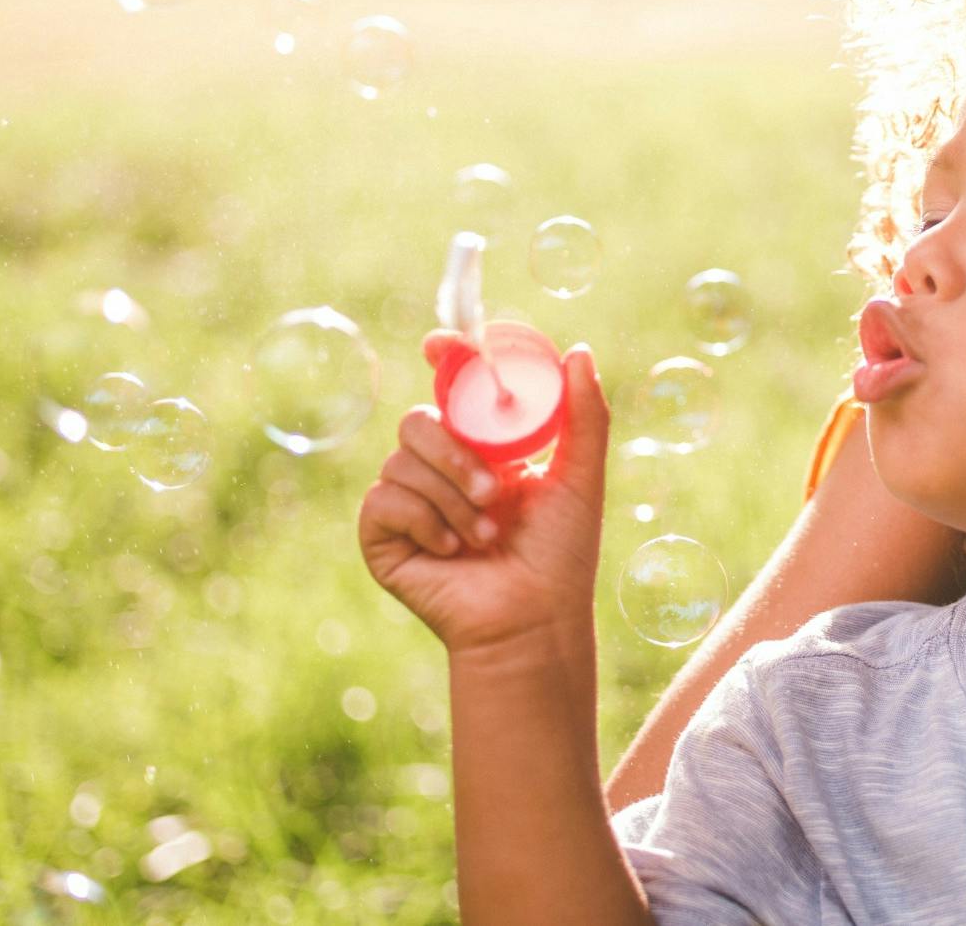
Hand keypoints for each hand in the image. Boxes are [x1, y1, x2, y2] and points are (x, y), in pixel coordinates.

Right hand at [358, 330, 609, 656]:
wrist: (532, 620)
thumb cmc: (561, 555)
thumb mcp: (579, 478)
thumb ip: (584, 416)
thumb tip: (579, 350)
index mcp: (482, 449)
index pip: (450, 392)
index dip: (441, 361)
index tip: (440, 345)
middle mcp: (440, 469)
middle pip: (417, 421)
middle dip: (454, 452)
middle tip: (493, 491)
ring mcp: (408, 502)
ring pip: (400, 461)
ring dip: (450, 499)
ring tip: (485, 537)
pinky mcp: (382, 537)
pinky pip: (383, 501)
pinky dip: (423, 521)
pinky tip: (451, 551)